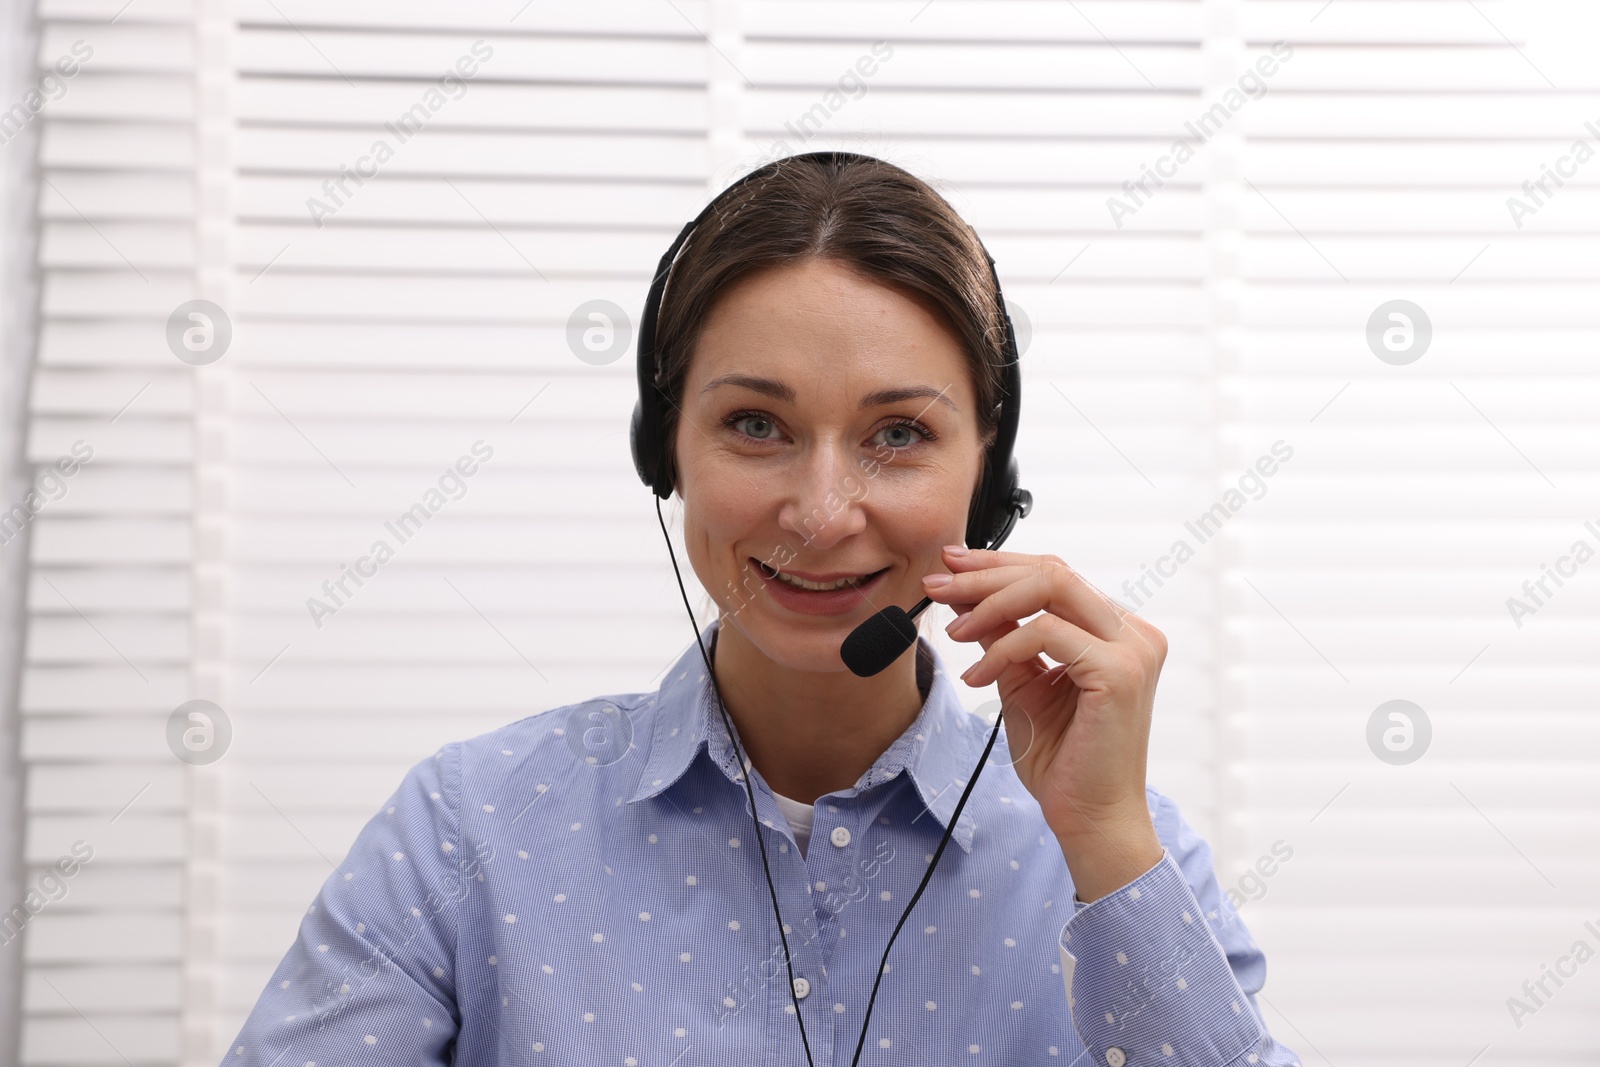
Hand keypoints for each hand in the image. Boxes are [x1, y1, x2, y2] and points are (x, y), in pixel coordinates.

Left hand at [923, 546, 1166, 899]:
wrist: (1090, 819)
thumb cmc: (1062, 760)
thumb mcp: (1021, 682)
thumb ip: (1002, 636)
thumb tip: (966, 593)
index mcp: (1117, 631)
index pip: (1055, 575)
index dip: (998, 565)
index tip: (949, 569)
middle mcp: (1133, 633)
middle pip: (1053, 571)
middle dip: (986, 574)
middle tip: (937, 586)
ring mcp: (1133, 649)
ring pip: (1052, 586)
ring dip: (990, 603)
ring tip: (953, 632)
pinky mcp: (1120, 671)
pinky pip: (1047, 632)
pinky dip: (1002, 648)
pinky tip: (977, 675)